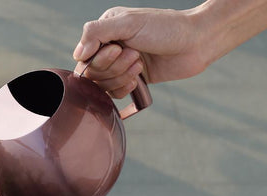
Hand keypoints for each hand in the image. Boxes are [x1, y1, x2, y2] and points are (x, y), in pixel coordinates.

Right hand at [73, 7, 206, 97]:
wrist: (195, 43)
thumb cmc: (165, 28)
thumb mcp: (128, 23)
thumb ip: (97, 33)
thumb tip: (77, 54)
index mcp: (105, 30)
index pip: (84, 57)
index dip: (99, 60)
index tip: (120, 49)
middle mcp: (109, 47)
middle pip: (93, 73)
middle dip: (114, 68)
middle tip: (135, 55)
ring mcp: (119, 65)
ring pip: (104, 85)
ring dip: (122, 77)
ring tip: (140, 65)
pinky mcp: (130, 79)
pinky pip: (114, 94)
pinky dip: (125, 88)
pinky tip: (138, 79)